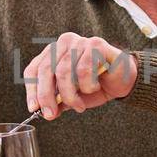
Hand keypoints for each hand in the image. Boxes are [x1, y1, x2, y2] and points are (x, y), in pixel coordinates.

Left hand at [22, 32, 137, 119]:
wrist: (125, 80)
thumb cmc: (96, 84)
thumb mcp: (72, 96)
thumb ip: (57, 100)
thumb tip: (45, 112)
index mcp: (54, 52)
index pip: (34, 69)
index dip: (31, 90)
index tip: (33, 108)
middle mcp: (64, 43)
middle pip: (46, 70)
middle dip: (46, 96)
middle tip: (51, 114)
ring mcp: (80, 42)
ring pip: (64, 72)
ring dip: (71, 95)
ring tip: (79, 105)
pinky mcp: (96, 44)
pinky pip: (84, 70)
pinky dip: (87, 85)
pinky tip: (94, 87)